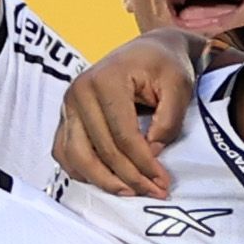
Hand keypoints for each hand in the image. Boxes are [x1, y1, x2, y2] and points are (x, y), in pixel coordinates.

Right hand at [54, 41, 196, 197]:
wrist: (148, 50)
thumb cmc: (164, 66)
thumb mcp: (178, 86)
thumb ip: (169, 120)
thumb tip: (151, 153)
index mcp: (105, 80)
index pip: (123, 136)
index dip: (144, 164)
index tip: (162, 182)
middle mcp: (79, 92)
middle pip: (100, 150)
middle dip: (129, 178)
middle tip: (153, 192)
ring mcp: (68, 105)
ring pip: (76, 157)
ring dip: (103, 181)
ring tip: (130, 192)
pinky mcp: (65, 117)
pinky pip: (64, 153)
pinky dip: (81, 171)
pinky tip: (106, 179)